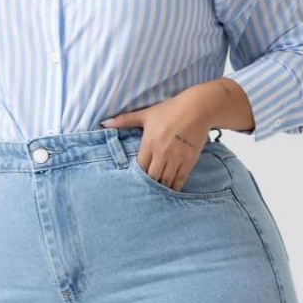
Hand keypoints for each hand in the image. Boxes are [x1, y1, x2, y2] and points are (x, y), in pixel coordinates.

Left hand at [100, 83, 219, 190]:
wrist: (198, 108)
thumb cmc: (170, 110)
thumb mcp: (146, 114)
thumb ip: (124, 120)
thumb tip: (104, 123)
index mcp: (149, 143)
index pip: (139, 167)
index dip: (137, 176)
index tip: (135, 181)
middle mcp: (162, 152)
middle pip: (152, 177)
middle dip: (148, 184)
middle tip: (145, 191)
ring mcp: (176, 157)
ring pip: (165, 180)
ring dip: (161, 188)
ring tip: (156, 194)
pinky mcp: (189, 160)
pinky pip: (180, 179)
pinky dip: (175, 187)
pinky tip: (171, 191)